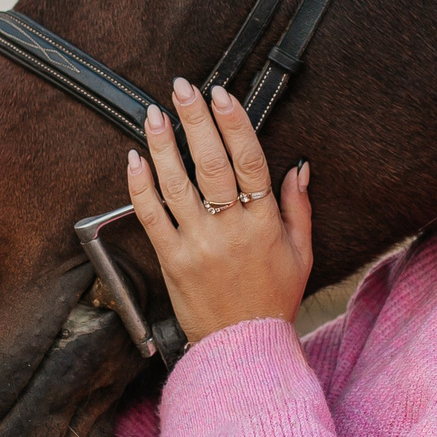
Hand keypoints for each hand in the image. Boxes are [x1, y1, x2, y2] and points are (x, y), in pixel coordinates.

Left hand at [128, 76, 313, 343]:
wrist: (243, 348)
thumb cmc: (273, 301)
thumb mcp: (302, 253)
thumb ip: (298, 207)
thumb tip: (298, 166)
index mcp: (264, 224)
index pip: (249, 160)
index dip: (234, 123)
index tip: (221, 94)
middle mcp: (230, 229)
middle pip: (210, 163)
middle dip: (195, 119)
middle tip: (182, 87)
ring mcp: (198, 244)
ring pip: (176, 183)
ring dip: (162, 144)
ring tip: (154, 113)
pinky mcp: (171, 260)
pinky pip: (151, 216)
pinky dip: (140, 185)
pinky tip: (134, 158)